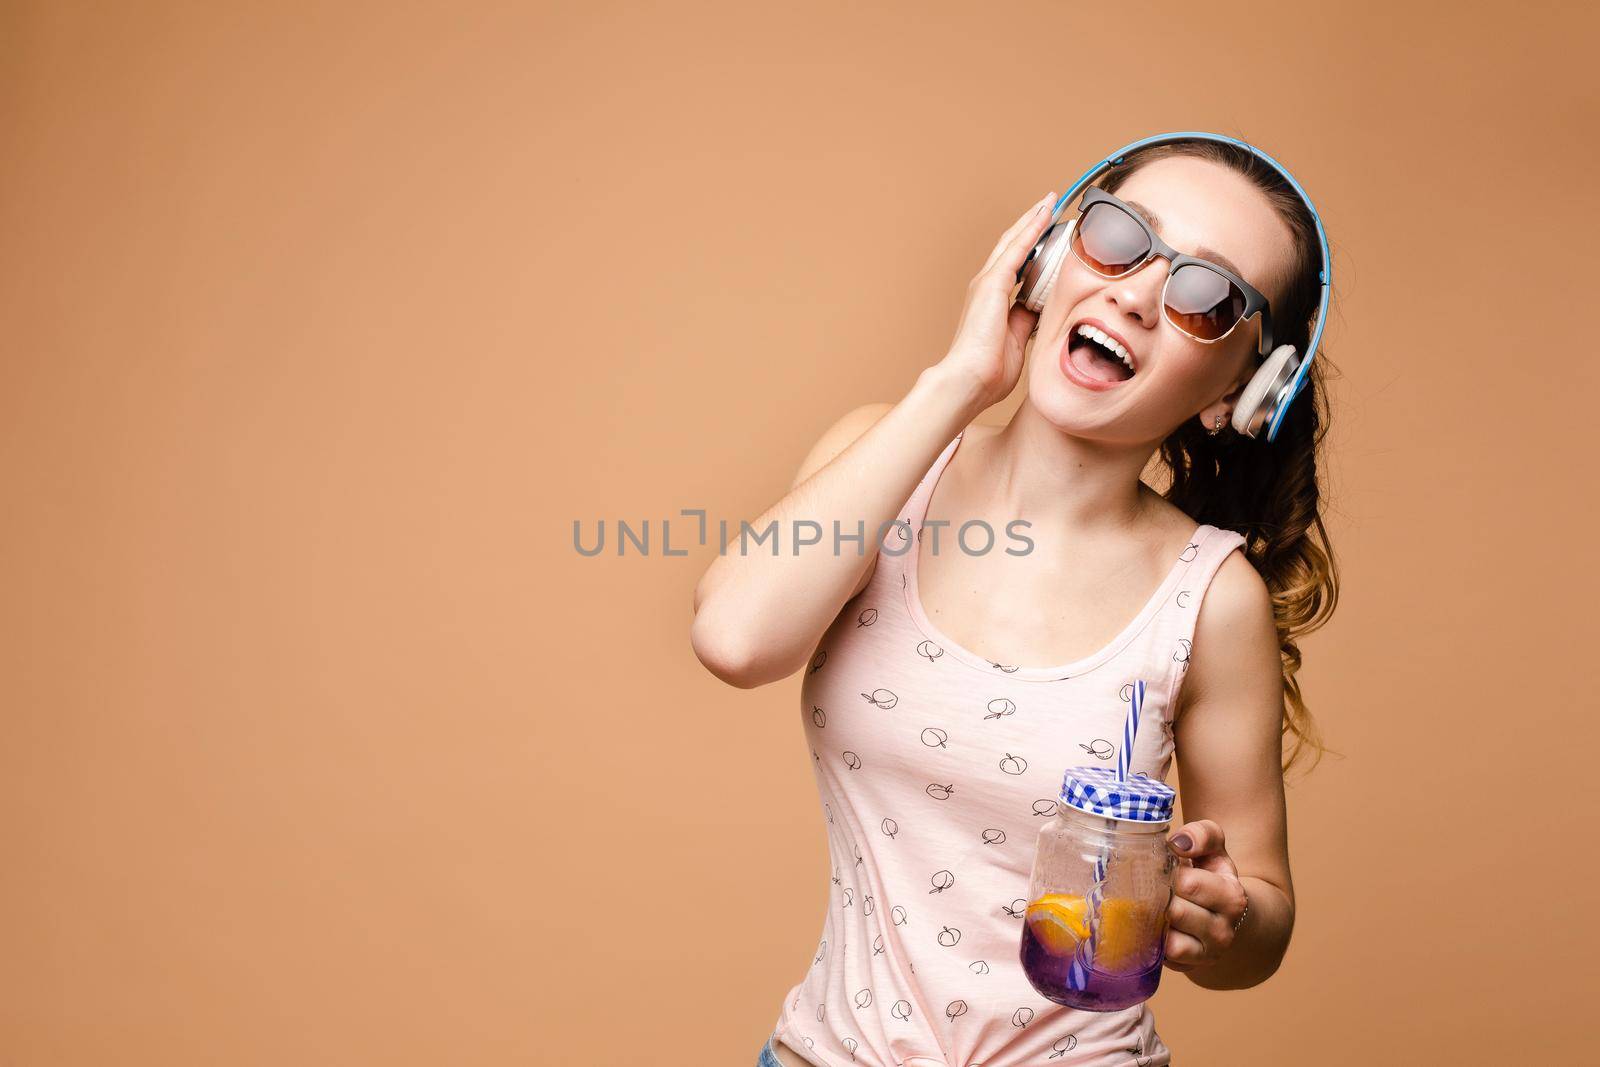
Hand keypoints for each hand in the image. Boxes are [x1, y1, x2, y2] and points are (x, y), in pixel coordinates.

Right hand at [931, 191, 1056, 412]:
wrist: (969, 381)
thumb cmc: (989, 371)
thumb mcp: (1017, 339)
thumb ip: (1027, 319)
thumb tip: (1040, 304)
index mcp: (992, 301)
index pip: (1015, 265)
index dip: (1031, 245)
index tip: (1048, 232)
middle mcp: (986, 286)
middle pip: (1012, 245)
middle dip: (1031, 224)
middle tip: (1050, 205)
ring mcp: (987, 283)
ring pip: (1014, 241)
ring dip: (1032, 220)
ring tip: (1049, 202)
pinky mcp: (991, 284)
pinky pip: (1016, 249)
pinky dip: (1031, 229)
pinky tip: (1044, 214)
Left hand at [1162, 819, 1248, 971]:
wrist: (1230, 918)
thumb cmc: (1214, 877)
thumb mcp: (1215, 850)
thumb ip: (1202, 835)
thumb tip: (1177, 843)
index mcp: (1232, 898)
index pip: (1188, 884)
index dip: (1170, 872)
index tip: (1169, 868)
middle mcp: (1223, 931)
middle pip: (1176, 911)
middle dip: (1160, 896)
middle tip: (1155, 886)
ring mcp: (1206, 954)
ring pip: (1170, 940)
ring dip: (1155, 921)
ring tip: (1153, 905)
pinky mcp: (1187, 966)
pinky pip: (1162, 957)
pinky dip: (1152, 940)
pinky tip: (1152, 924)